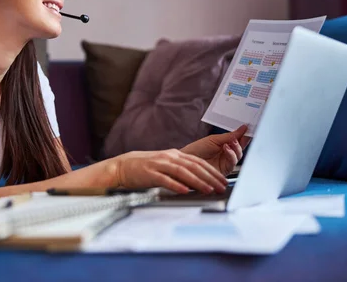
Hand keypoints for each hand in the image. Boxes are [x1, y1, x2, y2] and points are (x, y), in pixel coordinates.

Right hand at [114, 148, 228, 194]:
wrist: (123, 166)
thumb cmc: (146, 168)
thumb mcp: (166, 165)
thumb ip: (180, 170)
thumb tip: (198, 181)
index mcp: (174, 155)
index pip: (198, 162)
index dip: (213, 171)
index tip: (223, 180)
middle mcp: (169, 157)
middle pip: (194, 166)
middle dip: (210, 177)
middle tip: (222, 187)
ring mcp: (159, 164)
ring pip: (182, 172)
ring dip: (198, 181)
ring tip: (209, 189)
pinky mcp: (150, 173)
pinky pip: (165, 179)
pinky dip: (176, 185)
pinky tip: (185, 191)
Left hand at [180, 125, 250, 175]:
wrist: (185, 161)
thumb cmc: (196, 150)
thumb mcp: (214, 139)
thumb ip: (229, 136)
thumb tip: (243, 129)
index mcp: (225, 146)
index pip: (238, 140)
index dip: (245, 135)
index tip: (250, 128)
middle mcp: (227, 155)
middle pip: (241, 148)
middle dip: (243, 141)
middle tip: (244, 134)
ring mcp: (226, 163)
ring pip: (238, 156)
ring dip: (236, 147)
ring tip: (231, 141)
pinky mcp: (224, 171)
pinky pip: (232, 163)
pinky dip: (231, 154)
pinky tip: (226, 148)